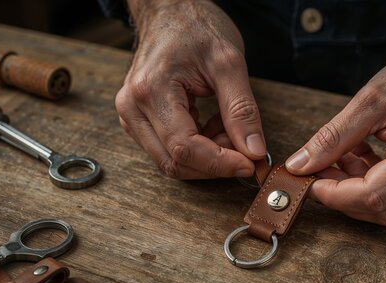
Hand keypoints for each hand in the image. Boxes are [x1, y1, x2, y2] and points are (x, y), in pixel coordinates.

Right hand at [116, 0, 265, 178]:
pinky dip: (199, 148)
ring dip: (207, 156)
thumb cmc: (196, 28)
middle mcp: (132, 108)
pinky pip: (169, 150)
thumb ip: (242, 110)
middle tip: (244, 144)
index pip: (184, 148)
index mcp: (151, 91)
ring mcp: (131, 116)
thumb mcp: (229, 63)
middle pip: (175, 162)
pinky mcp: (139, 121)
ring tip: (227, 126)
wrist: (171, 12)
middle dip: (216, 162)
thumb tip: (254, 151)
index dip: (220, 163)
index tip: (251, 164)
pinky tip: (213, 125)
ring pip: (172, 162)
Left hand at [286, 6, 385, 224]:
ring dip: (358, 191)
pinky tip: (363, 157)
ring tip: (343, 156)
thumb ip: (334, 136)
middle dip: (343, 196)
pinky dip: (376, 185)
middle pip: (382, 211)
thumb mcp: (372, 99)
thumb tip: (300, 165)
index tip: (309, 180)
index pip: (373, 196)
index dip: (335, 194)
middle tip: (320, 170)